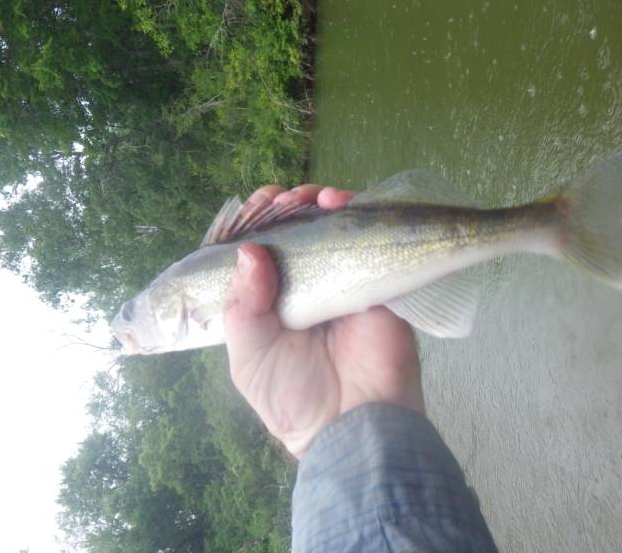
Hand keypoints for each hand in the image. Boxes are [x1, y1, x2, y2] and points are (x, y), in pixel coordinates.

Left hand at [223, 184, 424, 457]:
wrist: (353, 422)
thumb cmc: (294, 396)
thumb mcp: (249, 358)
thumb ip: (243, 306)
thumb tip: (250, 253)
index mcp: (273, 303)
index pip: (263, 252)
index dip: (258, 224)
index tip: (256, 207)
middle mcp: (308, 286)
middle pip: (299, 231)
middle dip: (289, 207)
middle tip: (283, 200)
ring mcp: (345, 279)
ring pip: (333, 227)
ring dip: (319, 202)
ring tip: (309, 197)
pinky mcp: (378, 277)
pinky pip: (369, 236)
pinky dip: (355, 211)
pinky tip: (338, 202)